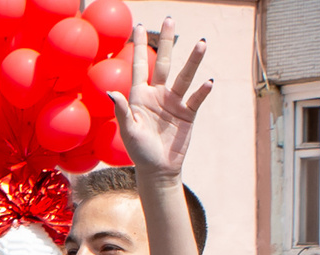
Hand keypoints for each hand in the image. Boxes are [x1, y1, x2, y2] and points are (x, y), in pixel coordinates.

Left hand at [110, 23, 211, 179]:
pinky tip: (208, 82)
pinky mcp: (188, 113)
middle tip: (170, 19)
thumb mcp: (129, 131)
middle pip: (164, 62)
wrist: (158, 169)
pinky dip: (203, 90)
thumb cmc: (139, 152)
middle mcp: (158, 94)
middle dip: (166, 42)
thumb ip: (123, 110)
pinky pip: (197, 98)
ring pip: (184, 76)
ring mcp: (174, 102)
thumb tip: (111, 91)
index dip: (139, 46)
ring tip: (202, 43)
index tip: (139, 26)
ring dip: (193, 61)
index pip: (140, 65)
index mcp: (140, 96)